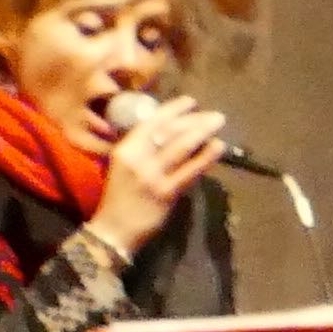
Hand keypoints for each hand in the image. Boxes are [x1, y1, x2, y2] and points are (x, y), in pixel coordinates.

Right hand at [84, 101, 232, 257]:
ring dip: (202, 132)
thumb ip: (143, 149)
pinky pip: (190, 171)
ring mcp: (152, 175)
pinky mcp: (165, 192)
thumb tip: (171, 131)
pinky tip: (218, 147)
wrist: (113, 229)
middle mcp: (137, 158)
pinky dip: (206, 157)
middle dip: (194, 119)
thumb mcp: (123, 165)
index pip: (151, 122)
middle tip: (215, 115)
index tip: (190, 101)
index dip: (173, 109)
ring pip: (181, 147)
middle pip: (169, 131)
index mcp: (124, 149)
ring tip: (219, 123)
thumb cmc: (120, 196)